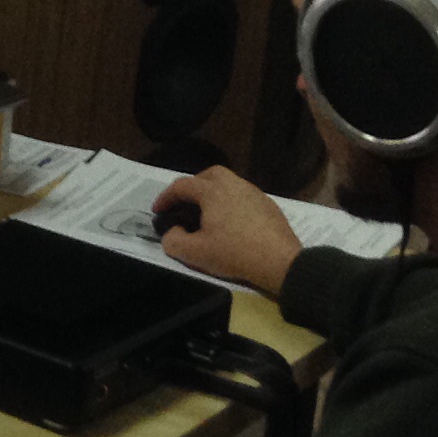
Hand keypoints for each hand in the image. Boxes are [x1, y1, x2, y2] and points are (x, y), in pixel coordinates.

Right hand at [152, 167, 300, 297]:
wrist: (280, 261)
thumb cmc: (234, 254)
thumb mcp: (195, 253)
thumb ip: (173, 240)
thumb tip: (172, 232)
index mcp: (213, 191)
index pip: (182, 186)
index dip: (165, 197)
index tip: (158, 211)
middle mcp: (234, 184)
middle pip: (208, 175)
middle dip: (192, 186)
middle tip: (184, 204)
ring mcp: (254, 193)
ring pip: (228, 183)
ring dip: (213, 193)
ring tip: (207, 214)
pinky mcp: (268, 205)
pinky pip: (243, 196)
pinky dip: (230, 203)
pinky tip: (231, 223)